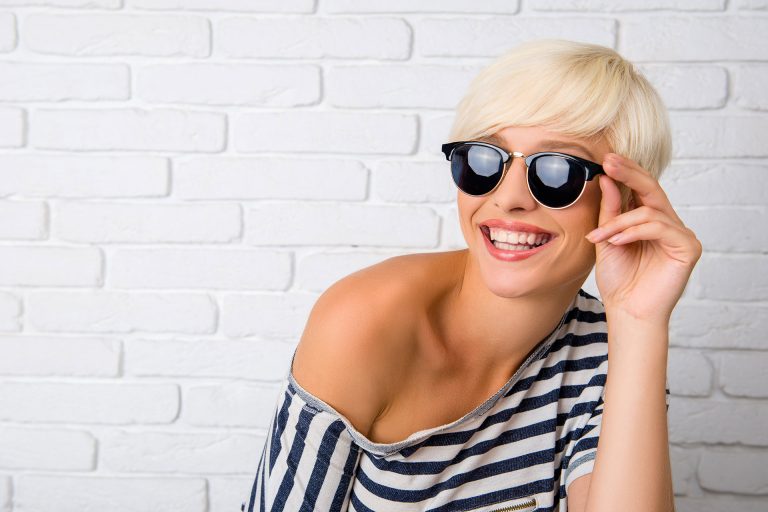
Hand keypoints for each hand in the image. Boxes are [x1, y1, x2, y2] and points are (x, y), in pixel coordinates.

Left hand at [585, 153, 702, 323]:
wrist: (626, 310)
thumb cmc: (618, 279)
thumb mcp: (606, 238)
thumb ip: (610, 210)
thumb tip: (607, 178)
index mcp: (649, 219)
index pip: (640, 188)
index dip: (626, 171)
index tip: (606, 158)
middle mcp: (667, 223)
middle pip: (652, 189)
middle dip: (629, 174)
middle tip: (609, 162)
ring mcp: (680, 234)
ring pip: (650, 211)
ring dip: (619, 221)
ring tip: (600, 236)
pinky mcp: (688, 247)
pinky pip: (659, 228)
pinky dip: (634, 232)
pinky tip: (617, 242)